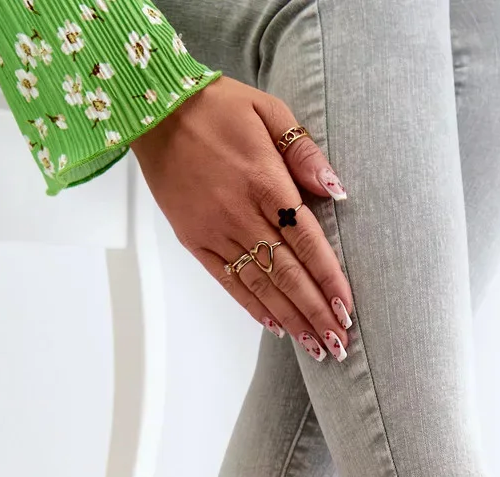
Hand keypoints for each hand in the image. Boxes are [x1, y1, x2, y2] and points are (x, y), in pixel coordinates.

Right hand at [131, 76, 352, 359]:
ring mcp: (216, 231)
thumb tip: (336, 190)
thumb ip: (304, 152)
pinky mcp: (194, 240)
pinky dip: (253, 306)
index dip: (328, 278)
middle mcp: (241, 214)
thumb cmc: (217, 106)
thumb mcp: (269, 110)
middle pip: (287, 273)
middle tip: (339, 344)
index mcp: (265, 182)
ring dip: (290, 319)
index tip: (347, 308)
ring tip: (315, 347)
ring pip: (260, 285)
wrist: (152, 109)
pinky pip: (227, 281)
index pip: (306, 240)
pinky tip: (276, 327)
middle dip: (315, 312)